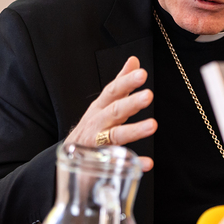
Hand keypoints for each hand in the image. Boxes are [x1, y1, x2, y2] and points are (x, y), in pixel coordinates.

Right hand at [64, 57, 156, 171]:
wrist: (70, 155)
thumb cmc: (93, 125)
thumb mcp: (104, 102)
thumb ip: (121, 83)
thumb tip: (133, 60)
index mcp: (100, 107)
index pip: (113, 91)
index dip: (126, 81)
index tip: (142, 73)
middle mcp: (97, 122)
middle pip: (115, 111)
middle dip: (131, 103)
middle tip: (148, 95)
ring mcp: (98, 142)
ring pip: (116, 135)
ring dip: (134, 130)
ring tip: (153, 125)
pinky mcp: (102, 161)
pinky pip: (119, 163)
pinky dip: (133, 162)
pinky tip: (147, 163)